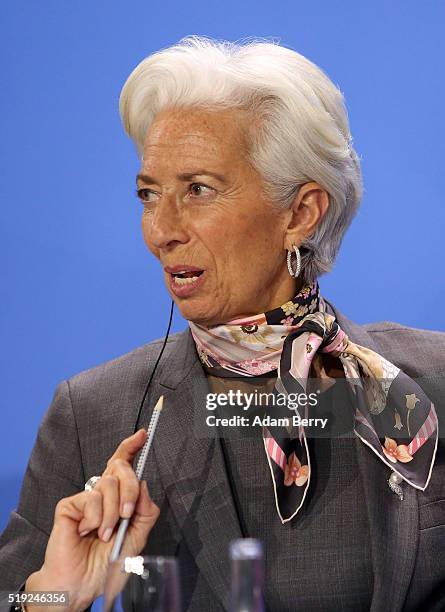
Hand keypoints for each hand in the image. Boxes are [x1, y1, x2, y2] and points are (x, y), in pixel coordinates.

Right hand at [25, 429, 159, 610]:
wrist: (83, 585)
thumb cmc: (107, 564)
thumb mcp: (137, 537)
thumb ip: (145, 511)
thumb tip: (144, 484)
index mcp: (118, 498)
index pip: (124, 465)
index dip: (132, 447)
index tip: (143, 434)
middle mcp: (102, 494)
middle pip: (121, 468)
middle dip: (130, 490)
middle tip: (126, 515)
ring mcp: (85, 498)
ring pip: (109, 484)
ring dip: (113, 513)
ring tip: (105, 534)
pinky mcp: (69, 505)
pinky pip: (92, 498)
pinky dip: (96, 518)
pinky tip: (88, 532)